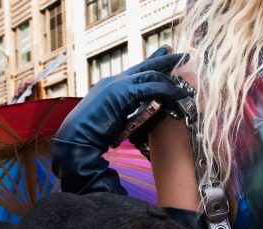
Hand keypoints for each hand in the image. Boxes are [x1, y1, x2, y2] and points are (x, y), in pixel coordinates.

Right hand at [51, 46, 190, 194]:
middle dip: (163, 60)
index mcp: (109, 88)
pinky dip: (167, 90)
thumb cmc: (90, 137)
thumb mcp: (110, 124)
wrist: (75, 140)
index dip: (149, 66)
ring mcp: (117, 84)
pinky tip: (179, 95)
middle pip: (144, 67)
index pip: (134, 73)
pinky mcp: (122, 92)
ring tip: (186, 77)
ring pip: (150, 75)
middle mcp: (113, 82)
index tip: (162, 60)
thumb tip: (137, 122)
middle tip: (179, 54)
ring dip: (170, 77)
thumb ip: (124, 117)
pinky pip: (151, 87)